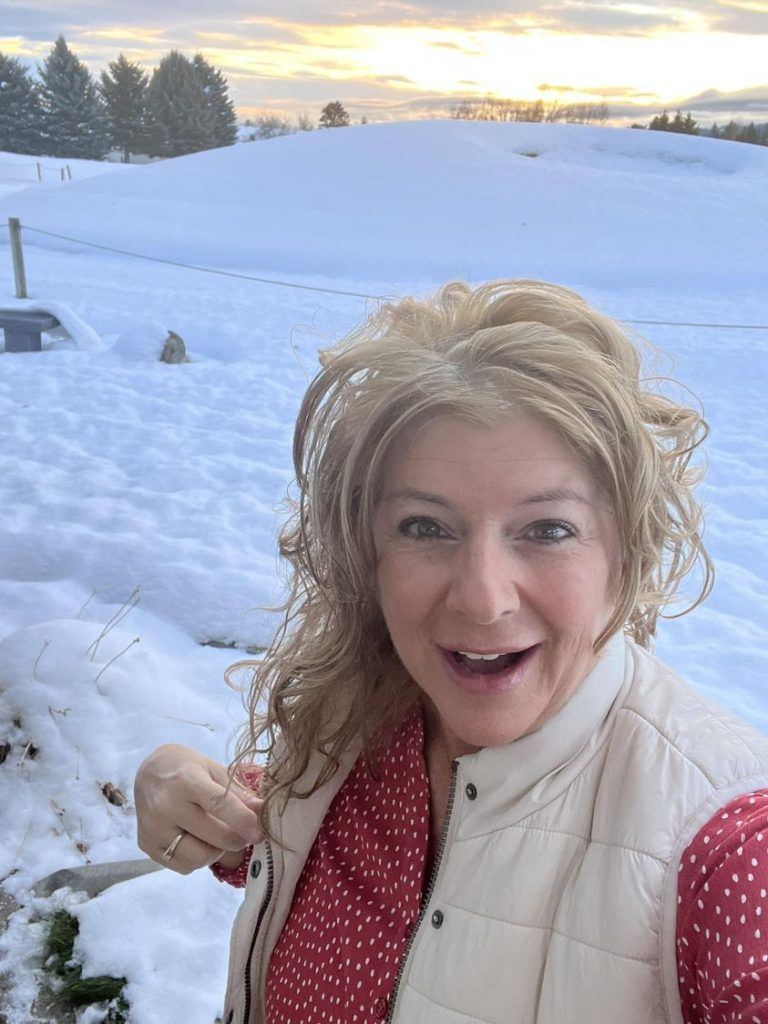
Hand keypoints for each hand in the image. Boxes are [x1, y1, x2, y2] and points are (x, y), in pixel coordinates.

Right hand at [134, 744, 263, 874]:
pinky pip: (183, 865)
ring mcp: (153, 829)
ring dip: (217, 852)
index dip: (243, 821)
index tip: (260, 832)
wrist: (149, 772)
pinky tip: (200, 841)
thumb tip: (263, 812)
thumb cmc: (187, 769)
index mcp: (186, 781)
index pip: (218, 804)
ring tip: (220, 836)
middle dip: (237, 840)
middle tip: (246, 834)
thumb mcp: (214, 770)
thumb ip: (238, 793)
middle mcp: (166, 806)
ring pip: (197, 858)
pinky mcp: (147, 845)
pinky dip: (198, 859)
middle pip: (212, 837)